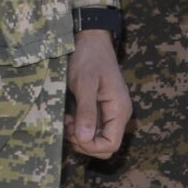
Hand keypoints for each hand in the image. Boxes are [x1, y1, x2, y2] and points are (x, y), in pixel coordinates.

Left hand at [65, 30, 130, 156]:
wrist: (91, 40)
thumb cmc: (89, 58)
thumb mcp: (85, 84)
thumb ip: (86, 112)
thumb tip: (85, 138)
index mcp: (119, 110)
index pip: (111, 144)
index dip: (91, 146)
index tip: (73, 132)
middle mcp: (119, 115)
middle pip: (105, 147)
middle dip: (84, 143)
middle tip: (68, 126)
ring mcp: (111, 113)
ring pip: (98, 140)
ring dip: (80, 137)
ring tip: (68, 120)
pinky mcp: (103, 110)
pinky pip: (94, 130)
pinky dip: (80, 129)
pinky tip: (71, 116)